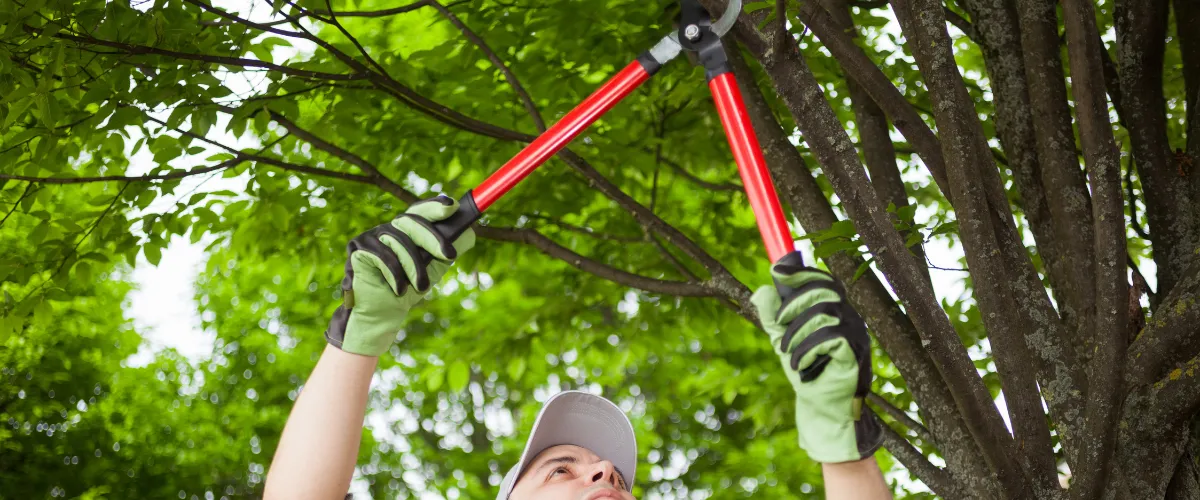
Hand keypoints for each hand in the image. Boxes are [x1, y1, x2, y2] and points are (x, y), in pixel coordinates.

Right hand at [325, 196, 475, 356]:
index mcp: (406, 230)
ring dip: (413, 267)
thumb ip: (446, 250)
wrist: (382, 314)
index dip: (435, 206)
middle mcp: (388, 228)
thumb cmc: (408, 289)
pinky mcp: (357, 248)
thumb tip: (470, 233)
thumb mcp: (433, 269)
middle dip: (433, 238)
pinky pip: (382, 255)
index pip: (421, 211)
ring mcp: (371, 236)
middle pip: (411, 221)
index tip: (453, 206)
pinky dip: (394, 275)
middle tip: (450, 255)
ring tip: (420, 288)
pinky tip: (397, 289)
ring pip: (399, 241)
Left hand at [750, 252, 882, 462]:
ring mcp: (856, 334)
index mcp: (834, 311)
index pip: (823, 281)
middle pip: (823, 290)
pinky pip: (830, 337)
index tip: (777, 272)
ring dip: (797, 332)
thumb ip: (773, 317)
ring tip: (787, 353)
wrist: (821, 408)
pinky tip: (800, 364)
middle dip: (794, 304)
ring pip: (824, 313)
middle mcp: (850, 318)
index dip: (801, 273)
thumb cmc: (806, 372)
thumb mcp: (783, 341)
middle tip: (778, 325)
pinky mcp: (856, 352)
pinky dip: (808, 349)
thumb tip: (762, 291)